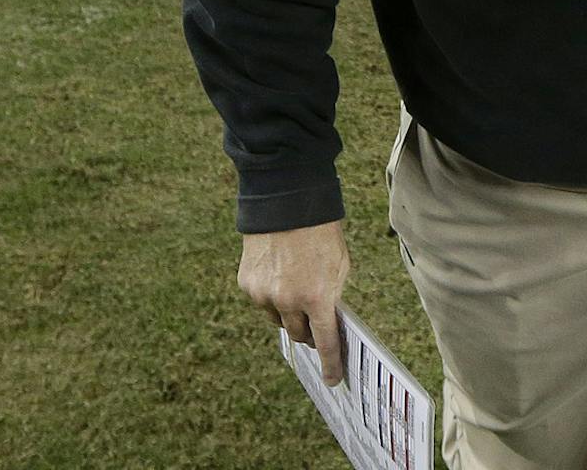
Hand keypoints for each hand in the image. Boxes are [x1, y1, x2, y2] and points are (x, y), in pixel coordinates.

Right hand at [239, 220, 350, 386]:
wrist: (287, 205)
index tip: (333, 379)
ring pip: (279, 320)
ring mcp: (264, 295)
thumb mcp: (339, 266)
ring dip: (288, 312)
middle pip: (300, 334)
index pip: (325, 342)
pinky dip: (271, 296)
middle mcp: (288, 301)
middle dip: (309, 331)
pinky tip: (279, 273)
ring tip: (296, 284)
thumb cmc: (321, 234)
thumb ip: (332, 297)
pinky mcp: (247, 285)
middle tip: (315, 321)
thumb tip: (327, 322)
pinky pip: (262, 302)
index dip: (330, 363)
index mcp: (317, 297)